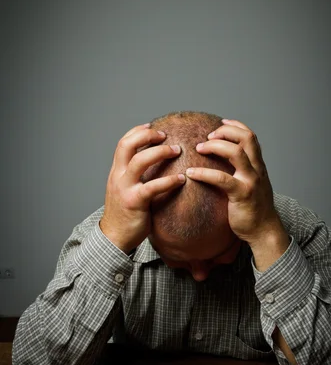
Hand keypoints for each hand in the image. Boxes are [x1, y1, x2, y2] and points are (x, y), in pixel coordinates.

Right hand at [100, 123, 184, 253]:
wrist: (114, 237)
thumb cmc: (125, 213)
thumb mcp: (125, 188)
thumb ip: (135, 175)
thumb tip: (155, 163)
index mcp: (116, 171)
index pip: (123, 143)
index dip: (137, 131)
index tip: (152, 126)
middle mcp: (118, 176)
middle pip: (127, 145)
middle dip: (147, 136)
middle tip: (166, 135)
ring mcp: (125, 188)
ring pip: (139, 161)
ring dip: (160, 152)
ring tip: (177, 150)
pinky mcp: (134, 202)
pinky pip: (152, 187)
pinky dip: (168, 180)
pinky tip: (181, 179)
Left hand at [186, 118, 282, 246]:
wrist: (263, 231)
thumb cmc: (253, 208)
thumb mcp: (251, 184)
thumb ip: (242, 171)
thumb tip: (222, 160)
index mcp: (258, 165)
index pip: (250, 136)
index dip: (236, 125)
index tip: (220, 122)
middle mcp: (257, 169)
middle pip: (246, 138)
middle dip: (225, 132)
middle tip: (207, 137)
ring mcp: (251, 181)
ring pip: (236, 153)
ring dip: (215, 146)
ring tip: (199, 148)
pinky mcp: (242, 194)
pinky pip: (222, 179)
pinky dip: (204, 173)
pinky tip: (192, 173)